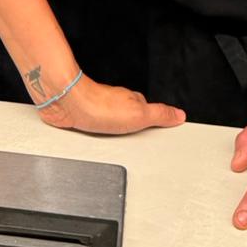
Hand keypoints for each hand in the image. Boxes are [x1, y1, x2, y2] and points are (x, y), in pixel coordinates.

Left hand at [38, 74, 184, 134]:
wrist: (67, 103)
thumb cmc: (98, 106)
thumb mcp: (139, 114)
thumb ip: (160, 115)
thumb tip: (179, 114)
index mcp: (133, 102)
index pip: (151, 113)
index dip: (158, 123)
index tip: (166, 132)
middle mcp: (117, 105)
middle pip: (133, 119)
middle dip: (139, 130)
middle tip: (145, 142)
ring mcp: (100, 112)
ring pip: (115, 124)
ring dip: (119, 133)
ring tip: (124, 144)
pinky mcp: (84, 119)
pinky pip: (97, 129)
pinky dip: (101, 134)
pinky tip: (100, 140)